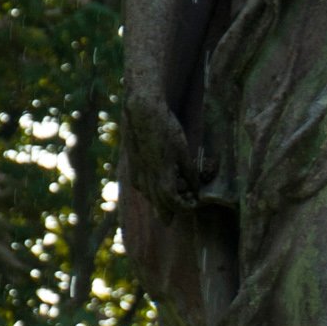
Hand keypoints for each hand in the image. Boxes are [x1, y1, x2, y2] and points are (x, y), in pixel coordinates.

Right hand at [122, 86, 197, 217]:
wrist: (142, 111)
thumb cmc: (166, 128)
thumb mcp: (183, 150)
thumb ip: (188, 172)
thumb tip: (195, 189)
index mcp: (161, 175)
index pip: (172, 202)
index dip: (183, 207)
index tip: (192, 205)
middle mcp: (146, 177)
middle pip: (158, 203)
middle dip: (170, 211)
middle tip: (178, 214)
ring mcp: (136, 171)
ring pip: (147, 195)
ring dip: (159, 202)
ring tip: (168, 204)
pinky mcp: (131, 164)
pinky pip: (140, 184)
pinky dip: (149, 190)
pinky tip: (153, 188)